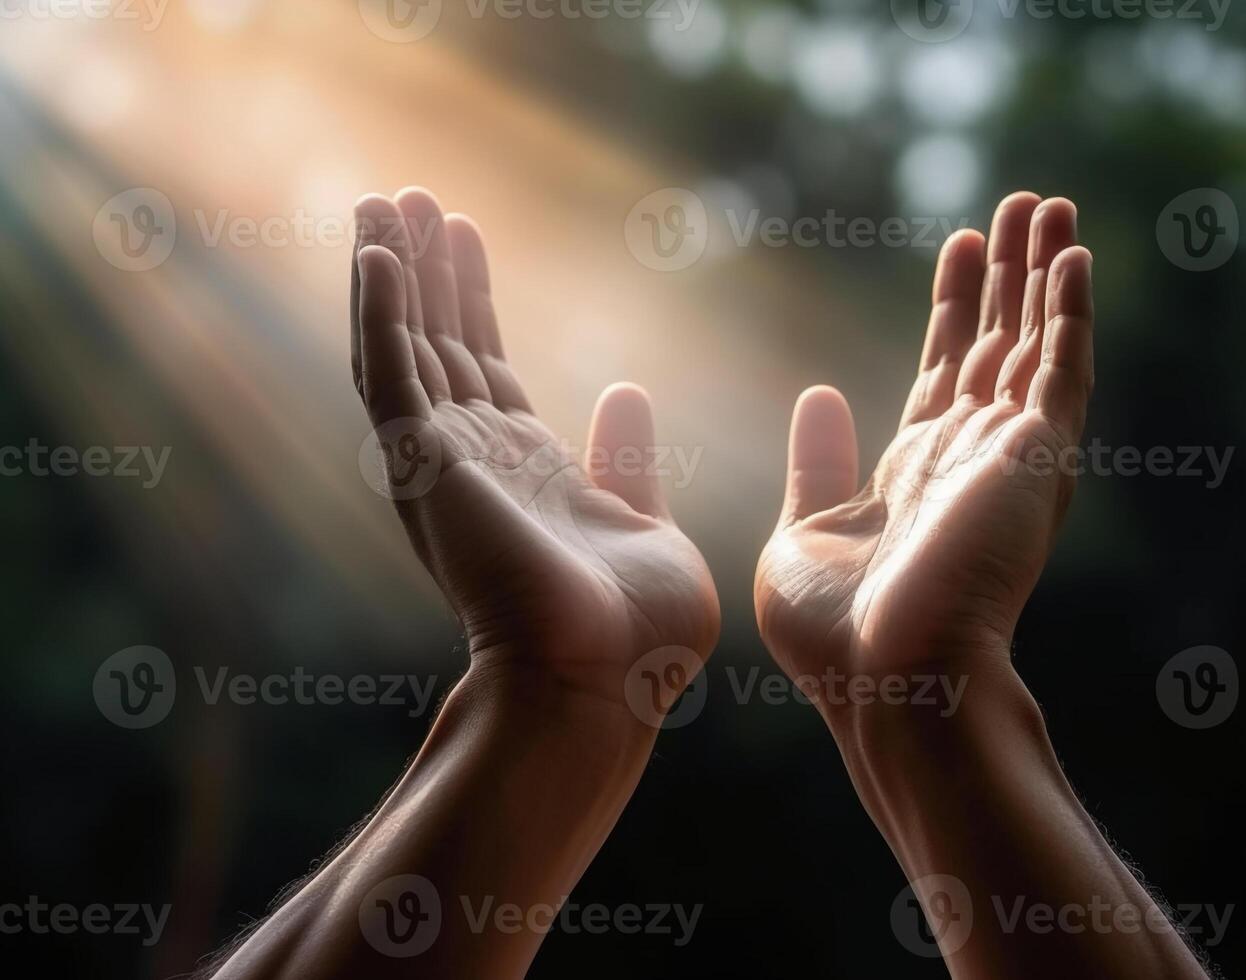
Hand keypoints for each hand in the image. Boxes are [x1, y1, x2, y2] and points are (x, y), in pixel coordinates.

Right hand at [352, 188, 718, 713]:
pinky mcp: (423, 467)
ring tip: (385, 200)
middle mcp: (473, 463)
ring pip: (403, 346)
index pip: (483, 367)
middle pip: (436, 343)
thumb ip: (628, 462)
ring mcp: (442, 465)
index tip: (465, 237)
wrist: (602, 684)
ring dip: (393, 273)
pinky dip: (379, 311)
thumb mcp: (646, 524)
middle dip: (425, 271)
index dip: (470, 300)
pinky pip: (388, 374)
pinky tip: (380, 252)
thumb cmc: (639, 632)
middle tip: (409, 197)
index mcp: (526, 471)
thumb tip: (627, 395)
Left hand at [754, 193, 1092, 705]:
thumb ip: (817, 465)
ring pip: (1036, 344)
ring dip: (1044, 275)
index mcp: (917, 472)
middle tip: (1023, 206)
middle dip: (1009, 276)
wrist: (887, 684)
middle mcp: (972, 457)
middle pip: (998, 344)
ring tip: (1049, 207)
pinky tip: (1072, 257)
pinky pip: (1063, 372)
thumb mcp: (803, 534)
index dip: (956, 308)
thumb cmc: (836, 638)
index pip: (945, 370)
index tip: (964, 249)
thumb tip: (819, 397)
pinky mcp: (1037, 460)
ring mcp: (1010, 458)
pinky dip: (1070, 314)